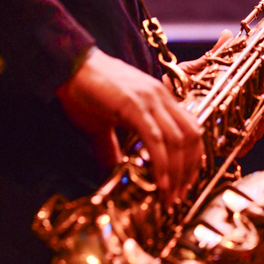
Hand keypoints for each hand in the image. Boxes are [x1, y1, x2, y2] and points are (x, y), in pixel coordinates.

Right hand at [57, 47, 202, 208]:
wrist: (70, 67)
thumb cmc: (85, 91)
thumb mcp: (105, 122)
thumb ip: (112, 145)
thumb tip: (112, 167)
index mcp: (159, 98)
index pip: (191, 130)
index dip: (193, 159)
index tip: (184, 184)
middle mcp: (160, 97)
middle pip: (191, 137)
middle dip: (188, 170)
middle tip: (178, 196)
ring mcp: (149, 99)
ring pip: (178, 140)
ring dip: (177, 172)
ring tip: (169, 196)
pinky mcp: (133, 105)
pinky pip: (156, 138)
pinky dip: (162, 163)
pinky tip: (160, 182)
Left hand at [178, 29, 263, 156]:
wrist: (153, 109)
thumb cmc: (175, 91)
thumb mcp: (195, 70)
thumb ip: (215, 57)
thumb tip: (227, 34)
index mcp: (237, 99)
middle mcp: (239, 118)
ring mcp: (232, 134)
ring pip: (262, 128)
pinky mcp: (222, 148)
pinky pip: (244, 144)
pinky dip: (252, 132)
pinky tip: (253, 119)